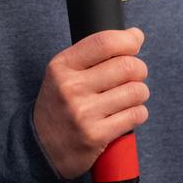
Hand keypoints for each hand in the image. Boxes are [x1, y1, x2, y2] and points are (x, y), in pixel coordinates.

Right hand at [33, 27, 149, 179]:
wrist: (41, 147)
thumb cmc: (61, 104)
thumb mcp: (63, 73)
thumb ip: (94, 54)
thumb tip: (136, 35)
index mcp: (62, 66)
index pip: (104, 43)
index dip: (128, 39)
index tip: (135, 41)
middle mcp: (70, 88)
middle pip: (127, 66)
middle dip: (139, 69)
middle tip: (135, 74)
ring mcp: (83, 113)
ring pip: (136, 91)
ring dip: (140, 92)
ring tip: (131, 96)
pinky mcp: (96, 136)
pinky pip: (135, 115)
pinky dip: (139, 112)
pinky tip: (128, 113)